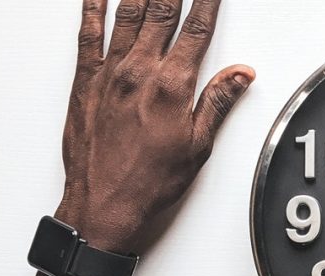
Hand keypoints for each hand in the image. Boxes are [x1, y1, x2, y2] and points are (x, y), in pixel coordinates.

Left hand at [57, 0, 253, 253]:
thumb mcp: (197, 147)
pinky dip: (93, 7)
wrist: (104, 206)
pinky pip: (88, 32)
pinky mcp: (84, 80)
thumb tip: (240, 74)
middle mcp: (138, 72)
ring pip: (126, 13)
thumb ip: (217, 102)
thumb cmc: (149, 184)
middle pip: (162, 10)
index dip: (208, 2)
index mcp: (171, 87)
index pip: (197, 30)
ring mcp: (108, 73)